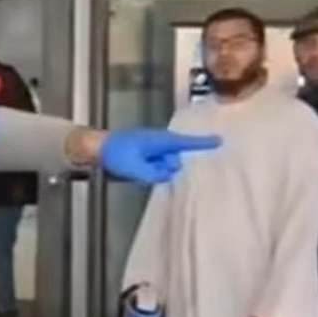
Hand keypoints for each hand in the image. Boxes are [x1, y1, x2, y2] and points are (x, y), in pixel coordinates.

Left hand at [100, 129, 220, 183]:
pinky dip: (152, 172)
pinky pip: (157, 168)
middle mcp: (160, 145)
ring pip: (166, 167)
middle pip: (175, 162)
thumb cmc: (115, 154)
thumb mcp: (134, 167)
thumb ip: (154, 173)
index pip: (186, 143)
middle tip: (142, 167)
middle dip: (166, 168)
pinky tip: (138, 171)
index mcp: (160, 141)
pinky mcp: (147, 159)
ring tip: (135, 168)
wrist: (96, 149)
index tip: (221, 141)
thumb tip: (168, 175)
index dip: (204, 143)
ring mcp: (153, 152)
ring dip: (156, 172)